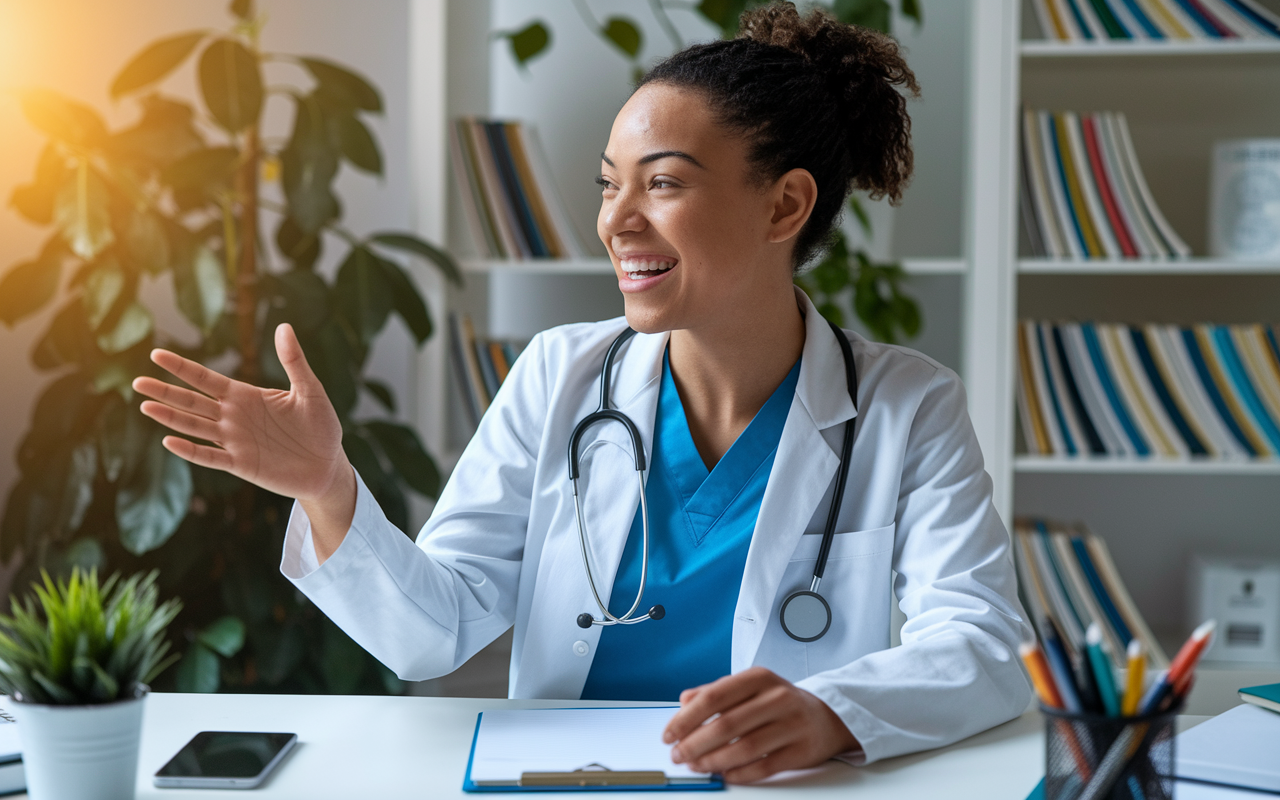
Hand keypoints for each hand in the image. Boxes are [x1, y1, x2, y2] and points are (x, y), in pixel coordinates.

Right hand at [132, 324, 354, 559]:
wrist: (329, 465)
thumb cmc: (321, 427)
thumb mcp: (310, 390)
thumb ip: (294, 361)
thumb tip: (284, 326)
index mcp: (246, 396)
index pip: (206, 379)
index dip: (182, 368)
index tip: (157, 354)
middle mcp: (234, 417)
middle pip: (192, 401)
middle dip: (166, 391)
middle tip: (137, 381)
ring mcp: (235, 442)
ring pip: (195, 427)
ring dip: (171, 418)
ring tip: (146, 406)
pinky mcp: (242, 465)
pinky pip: (211, 457)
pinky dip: (191, 451)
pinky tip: (170, 442)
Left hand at [662, 666, 857, 783]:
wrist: (828, 717)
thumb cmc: (780, 702)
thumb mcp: (749, 687)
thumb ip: (715, 692)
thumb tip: (683, 702)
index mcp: (758, 678)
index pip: (713, 697)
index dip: (686, 719)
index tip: (669, 734)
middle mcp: (777, 698)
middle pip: (726, 725)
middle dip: (695, 744)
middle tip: (678, 754)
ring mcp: (791, 724)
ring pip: (743, 748)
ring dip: (713, 761)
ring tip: (696, 765)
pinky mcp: (801, 750)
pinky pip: (764, 766)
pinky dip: (739, 773)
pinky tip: (724, 775)